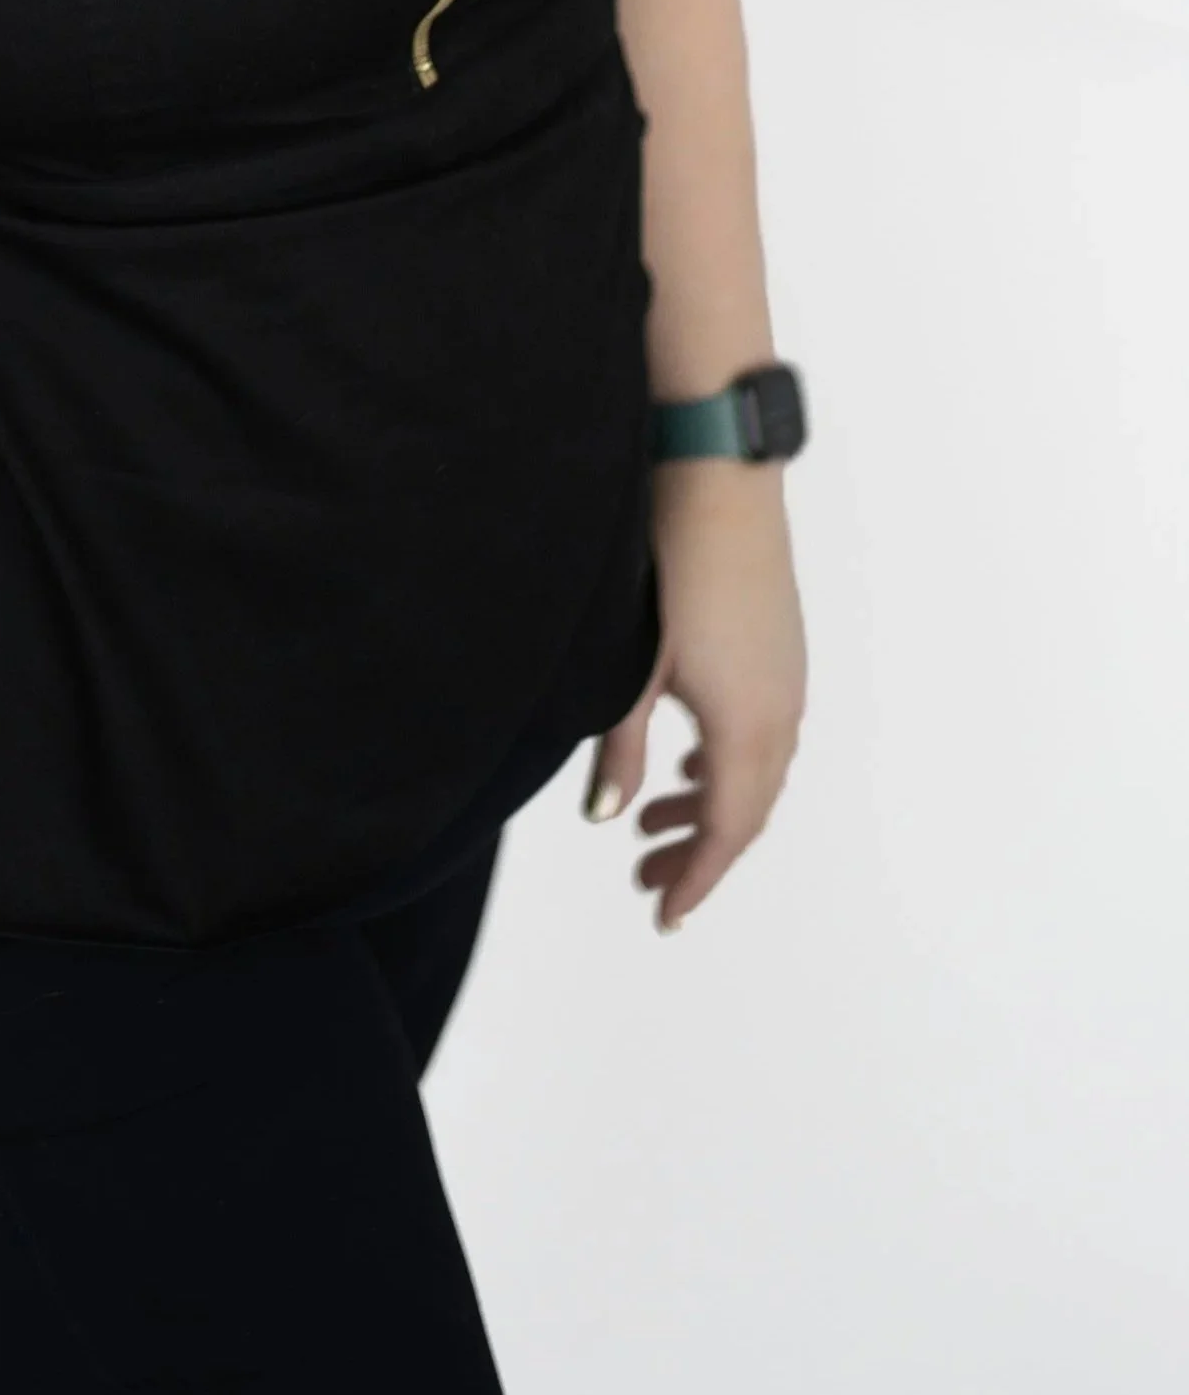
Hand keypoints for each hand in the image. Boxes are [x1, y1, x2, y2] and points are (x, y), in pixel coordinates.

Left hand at [581, 459, 806, 934]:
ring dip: (711, 807)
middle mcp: (781, 711)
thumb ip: (619, 748)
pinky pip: (763, 733)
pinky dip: (726, 765)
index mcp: (748, 726)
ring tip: (653, 824)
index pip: (727, 832)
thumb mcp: (630, 667)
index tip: (664, 916)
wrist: (718, 478)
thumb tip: (606, 817)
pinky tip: (687, 759)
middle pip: (747, 809)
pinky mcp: (781, 648)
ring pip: (758, 772)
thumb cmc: (670, 567)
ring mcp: (787, 677)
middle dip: (699, 854)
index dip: (696, 881)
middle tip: (646, 881)